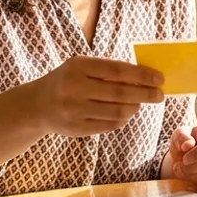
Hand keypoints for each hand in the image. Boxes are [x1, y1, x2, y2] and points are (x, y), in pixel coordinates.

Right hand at [27, 55, 163, 137]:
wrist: (36, 105)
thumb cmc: (67, 81)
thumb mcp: (81, 67)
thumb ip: (108, 70)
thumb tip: (145, 76)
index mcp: (78, 67)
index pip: (118, 71)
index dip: (142, 75)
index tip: (160, 79)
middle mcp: (74, 88)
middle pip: (120, 93)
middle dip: (145, 94)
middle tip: (160, 95)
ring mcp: (74, 111)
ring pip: (117, 112)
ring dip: (135, 107)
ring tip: (140, 103)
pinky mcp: (76, 129)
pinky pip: (109, 125)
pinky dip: (122, 119)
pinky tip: (125, 113)